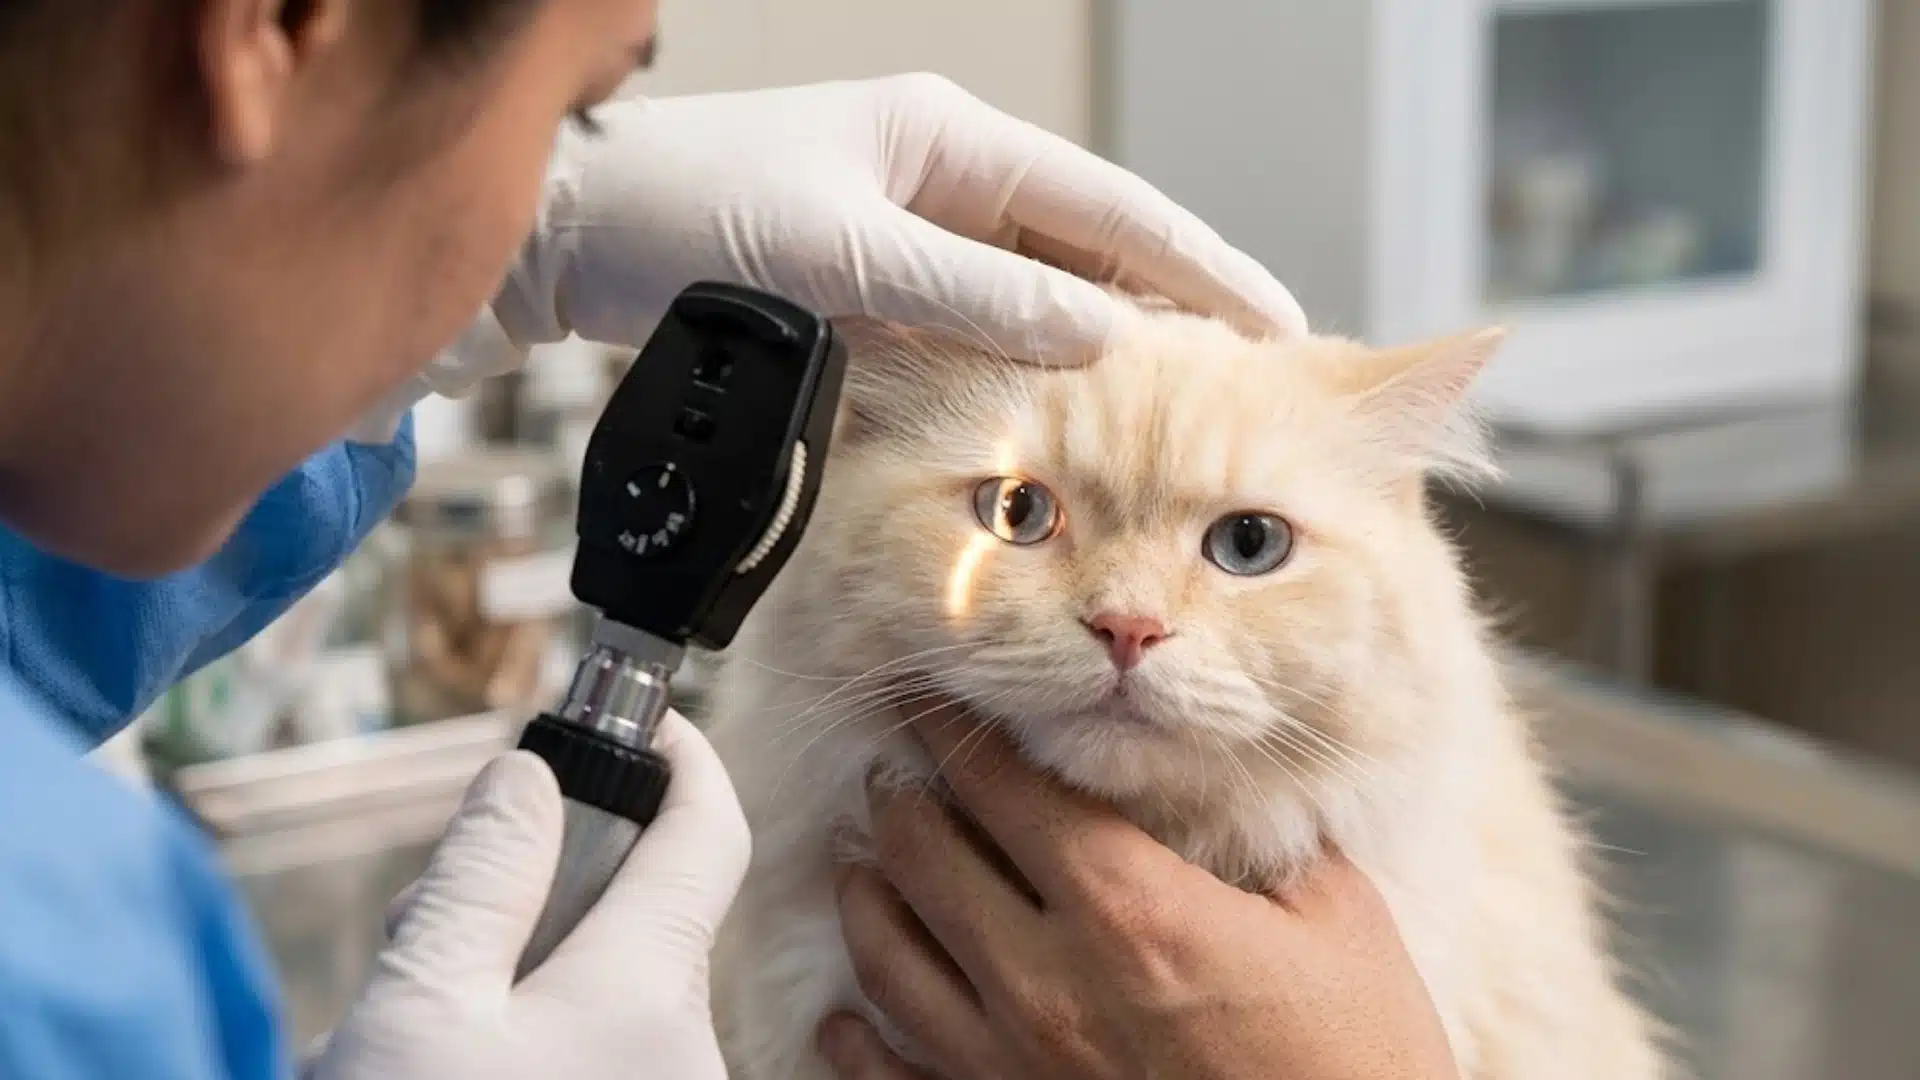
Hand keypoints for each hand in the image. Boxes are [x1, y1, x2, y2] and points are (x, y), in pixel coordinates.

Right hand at [306, 712, 748, 1079]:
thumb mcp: (422, 1000)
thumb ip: (480, 876)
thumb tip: (528, 777)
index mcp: (651, 988)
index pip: (708, 831)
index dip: (679, 756)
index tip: (637, 718)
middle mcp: (685, 1045)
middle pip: (629, 908)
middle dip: (531, 888)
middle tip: (424, 918)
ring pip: (594, 983)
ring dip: (504, 971)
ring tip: (398, 1015)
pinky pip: (585, 1048)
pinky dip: (514, 1035)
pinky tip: (432, 1061)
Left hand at [479, 74, 1305, 367]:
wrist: (570, 236)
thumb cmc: (684, 216)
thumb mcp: (840, 256)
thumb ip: (972, 297)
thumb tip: (1102, 335)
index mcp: (945, 137)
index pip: (1109, 204)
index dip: (1201, 266)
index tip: (1277, 323)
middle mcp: (940, 177)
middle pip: (1089, 250)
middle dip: (1172, 313)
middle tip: (1255, 384)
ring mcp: (909, 232)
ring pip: (1038, 298)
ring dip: (1105, 351)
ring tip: (1184, 414)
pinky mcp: (874, 286)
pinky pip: (979, 331)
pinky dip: (1030, 372)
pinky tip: (1068, 417)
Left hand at [817, 706, 1459, 1079]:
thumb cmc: (1358, 1063)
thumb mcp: (1339, 924)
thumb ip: (1267, 847)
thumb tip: (1226, 802)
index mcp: (1130, 909)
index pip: (1005, 788)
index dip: (957, 732)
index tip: (933, 699)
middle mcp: (1048, 982)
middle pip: (924, 858)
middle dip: (900, 799)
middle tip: (894, 770)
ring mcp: (1013, 1065)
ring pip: (890, 957)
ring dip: (866, 895)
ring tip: (862, 863)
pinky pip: (892, 1074)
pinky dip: (857, 1035)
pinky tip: (846, 1012)